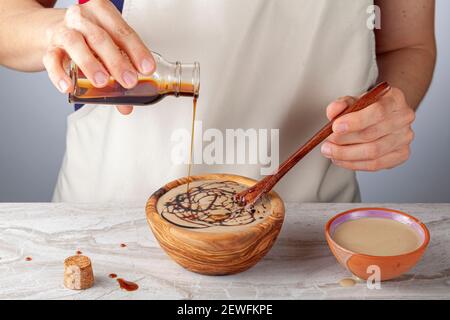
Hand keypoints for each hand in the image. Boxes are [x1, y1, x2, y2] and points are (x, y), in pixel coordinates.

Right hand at [42, 0, 154, 114]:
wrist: (58, 31)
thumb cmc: (90, 39)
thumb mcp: (109, 48)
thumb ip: (121, 72)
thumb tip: (127, 105)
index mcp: (102, 12)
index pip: (122, 31)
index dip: (137, 50)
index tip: (147, 68)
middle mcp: (82, 18)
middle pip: (100, 37)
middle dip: (117, 61)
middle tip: (129, 80)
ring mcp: (63, 31)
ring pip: (75, 44)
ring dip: (90, 64)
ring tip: (102, 82)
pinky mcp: (49, 48)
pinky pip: (52, 60)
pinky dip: (60, 74)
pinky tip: (69, 86)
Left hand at [321, 87, 415, 170]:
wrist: (384, 116)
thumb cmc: (367, 107)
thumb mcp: (353, 100)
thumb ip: (341, 104)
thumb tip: (333, 111)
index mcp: (394, 99)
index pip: (378, 112)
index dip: (355, 121)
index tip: (334, 127)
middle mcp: (404, 118)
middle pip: (372, 135)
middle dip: (344, 141)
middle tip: (326, 144)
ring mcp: (405, 138)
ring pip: (373, 152)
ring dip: (346, 155)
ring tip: (329, 152)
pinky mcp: (401, 154)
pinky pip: (375, 165)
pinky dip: (354, 164)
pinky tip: (340, 159)